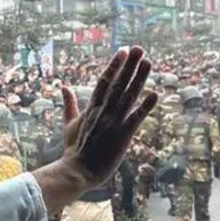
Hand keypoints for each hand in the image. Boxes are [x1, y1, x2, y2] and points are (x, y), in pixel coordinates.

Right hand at [60, 47, 157, 184]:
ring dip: (139, 79)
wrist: (77, 171)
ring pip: (128, 96)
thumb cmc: (73, 151)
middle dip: (129, 66)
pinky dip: (145, 106)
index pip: (104, 82)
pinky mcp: (122, 135)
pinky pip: (136, 118)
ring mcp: (113, 123)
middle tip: (139, 48)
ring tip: (148, 62)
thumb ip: (70, 105)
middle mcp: (103, 112)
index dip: (114, 66)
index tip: (124, 51)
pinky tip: (155, 94)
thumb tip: (64, 87)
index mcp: (91, 108)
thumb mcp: (69, 124)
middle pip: (118, 84)